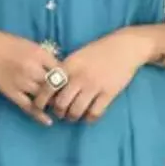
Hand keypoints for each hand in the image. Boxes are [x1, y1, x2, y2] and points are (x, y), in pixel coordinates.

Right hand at [0, 28, 63, 125]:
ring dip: (51, 104)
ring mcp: (22, 82)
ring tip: (58, 110)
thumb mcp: (31, 45)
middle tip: (67, 100)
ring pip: (43, 98)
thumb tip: (59, 68)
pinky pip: (28, 106)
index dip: (68, 80)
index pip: (62, 71)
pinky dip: (39, 115)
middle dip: (62, 94)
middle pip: (55, 86)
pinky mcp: (11, 92)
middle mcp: (33, 69)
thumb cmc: (8, 43)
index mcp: (40, 55)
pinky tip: (47, 121)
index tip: (71, 86)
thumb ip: (45, 57)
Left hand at [31, 30, 149, 122]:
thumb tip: (52, 88)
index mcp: (69, 65)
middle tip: (60, 113)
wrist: (125, 47)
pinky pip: (95, 113)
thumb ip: (65, 70)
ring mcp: (95, 86)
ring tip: (73, 116)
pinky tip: (89, 116)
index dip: (41, 100)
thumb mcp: (77, 56)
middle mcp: (79, 76)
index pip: (49, 86)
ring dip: (72, 117)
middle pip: (61, 103)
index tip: (39, 107)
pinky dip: (89, 118)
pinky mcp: (109, 93)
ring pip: (76, 111)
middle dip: (58, 112)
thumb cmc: (99, 51)